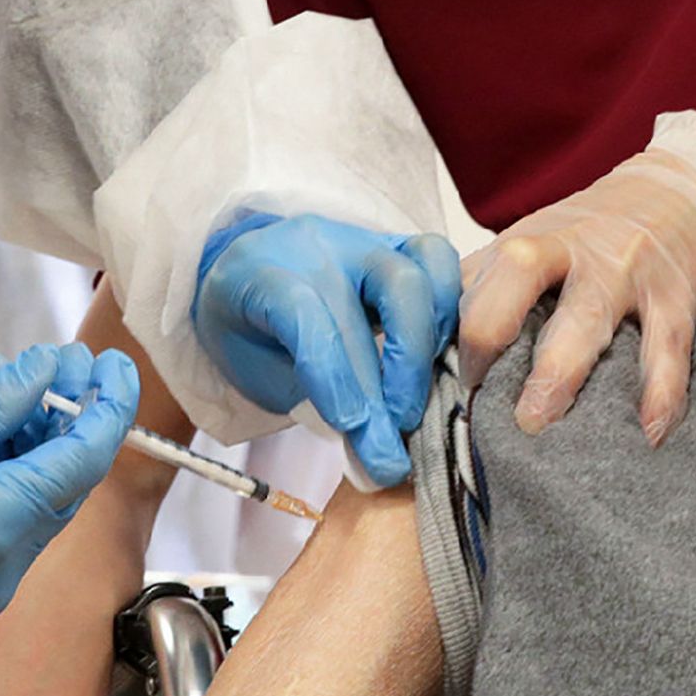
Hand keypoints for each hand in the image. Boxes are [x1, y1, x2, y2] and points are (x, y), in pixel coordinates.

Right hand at [0, 345, 135, 667]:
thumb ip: (0, 400)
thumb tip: (51, 370)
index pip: (82, 460)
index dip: (107, 406)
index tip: (116, 363)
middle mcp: (3, 570)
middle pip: (64, 485)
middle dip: (68, 421)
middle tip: (60, 365)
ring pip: (36, 505)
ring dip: (34, 446)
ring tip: (9, 388)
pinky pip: (5, 526)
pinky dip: (7, 478)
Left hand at [192, 214, 459, 486]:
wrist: (247, 283)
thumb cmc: (252, 335)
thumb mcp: (261, 372)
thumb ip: (313, 402)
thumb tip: (379, 455)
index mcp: (264, 271)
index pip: (308, 318)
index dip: (336, 378)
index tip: (357, 429)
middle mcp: (319, 245)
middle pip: (384, 293)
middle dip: (398, 376)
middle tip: (397, 433)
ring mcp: (363, 241)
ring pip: (419, 272)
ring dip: (427, 346)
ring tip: (416, 398)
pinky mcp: (395, 246)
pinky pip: (439, 263)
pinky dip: (449, 312)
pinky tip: (438, 359)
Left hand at [460, 131, 695, 440]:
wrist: (690, 193)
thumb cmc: (597, 236)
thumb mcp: (534, 246)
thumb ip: (485, 289)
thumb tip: (424, 348)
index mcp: (525, 244)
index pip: (469, 283)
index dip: (448, 337)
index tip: (449, 388)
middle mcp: (571, 251)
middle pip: (516, 274)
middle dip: (489, 331)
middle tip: (477, 396)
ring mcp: (625, 273)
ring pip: (587, 317)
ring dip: (558, 371)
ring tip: (536, 421)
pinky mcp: (676, 297)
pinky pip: (668, 349)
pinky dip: (661, 393)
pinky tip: (650, 432)